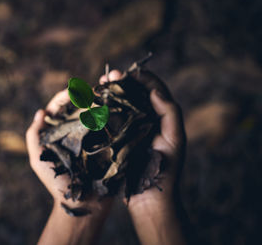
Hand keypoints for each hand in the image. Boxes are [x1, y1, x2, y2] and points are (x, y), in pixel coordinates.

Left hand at [26, 89, 112, 244]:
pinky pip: (112, 127)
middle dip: (86, 94)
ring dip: (102, 101)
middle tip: (93, 87)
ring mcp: (94, 138)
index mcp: (60, 132)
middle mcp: (77, 132)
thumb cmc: (57, 184)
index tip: (71, 91)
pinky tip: (118, 107)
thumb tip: (40, 112)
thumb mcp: (39, 160)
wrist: (82, 204)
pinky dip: (115, 116)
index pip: (61, 109)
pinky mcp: (109, 145)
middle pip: (80, 107)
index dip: (64, 97)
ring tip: (107, 91)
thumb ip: (34, 138)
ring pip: (97, 113)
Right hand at [100, 69, 187, 244]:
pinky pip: (109, 121)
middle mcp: (144, 119)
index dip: (140, 77)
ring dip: (109, 94)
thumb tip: (154, 90)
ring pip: (119, 105)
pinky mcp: (116, 140)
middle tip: (107, 77)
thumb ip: (170, 112)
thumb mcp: (175, 139)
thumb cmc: (167, 168)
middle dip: (120, 82)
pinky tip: (93, 104)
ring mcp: (129, 129)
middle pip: (132, 94)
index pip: (152, 88)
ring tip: (98, 86)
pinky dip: (101, 111)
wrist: (150, 197)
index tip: (126, 73)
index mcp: (160, 116)